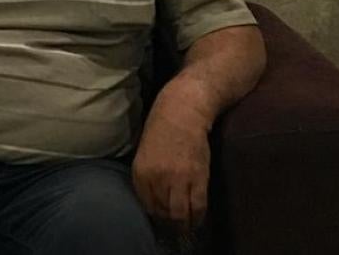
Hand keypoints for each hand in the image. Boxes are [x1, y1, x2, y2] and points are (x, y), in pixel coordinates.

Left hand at [131, 98, 209, 234]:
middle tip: (176, 227)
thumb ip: (148, 178)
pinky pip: (198, 207)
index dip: (156, 217)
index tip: (163, 221)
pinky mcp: (197, 178)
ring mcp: (178, 179)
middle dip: (170, 225)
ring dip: (184, 225)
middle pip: (163, 214)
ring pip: (180, 215)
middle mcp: (157, 179)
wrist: (182, 110)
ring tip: (186, 227)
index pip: (147, 207)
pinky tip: (197, 218)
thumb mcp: (144, 153)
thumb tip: (154, 203)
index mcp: (140, 172)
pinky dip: (198, 217)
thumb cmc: (161, 128)